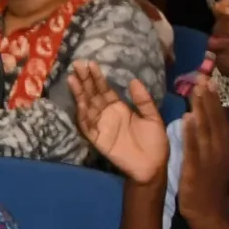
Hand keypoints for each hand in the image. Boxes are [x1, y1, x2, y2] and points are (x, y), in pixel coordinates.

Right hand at [70, 61, 169, 187]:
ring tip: (73, 79)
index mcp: (120, 108)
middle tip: (77, 64)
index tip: (90, 63)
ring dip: (80, 93)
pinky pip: (87, 126)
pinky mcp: (98, 139)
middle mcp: (108, 114)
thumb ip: (143, 100)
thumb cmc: (155, 142)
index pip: (105, 90)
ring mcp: (101, 126)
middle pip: (93, 95)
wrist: (152, 165)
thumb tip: (132, 80)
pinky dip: (82, 114)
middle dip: (85, 80)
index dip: (97, 78)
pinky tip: (79, 102)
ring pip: (87, 107)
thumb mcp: (153, 117)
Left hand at [174, 74, 228, 224]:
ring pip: (206, 130)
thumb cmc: (208, 186)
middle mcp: (220, 150)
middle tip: (202, 76)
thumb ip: (212, 142)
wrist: (208, 212)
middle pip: (215, 120)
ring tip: (196, 90)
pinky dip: (191, 132)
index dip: (214, 100)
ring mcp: (210, 159)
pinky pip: (194, 148)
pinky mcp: (197, 169)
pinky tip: (187, 117)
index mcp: (224, 147)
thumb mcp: (214, 160)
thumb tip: (208, 121)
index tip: (210, 81)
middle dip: (208, 98)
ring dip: (201, 109)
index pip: (220, 119)